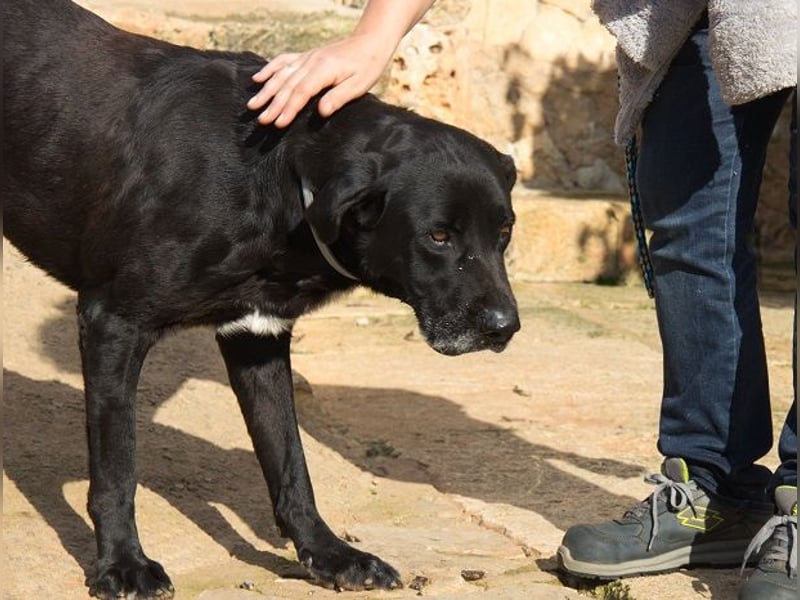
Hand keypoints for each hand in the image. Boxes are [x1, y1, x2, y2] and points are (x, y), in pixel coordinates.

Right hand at [247, 34, 394, 127]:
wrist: (369, 42)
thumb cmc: (367, 66)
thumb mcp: (358, 85)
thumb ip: (338, 98)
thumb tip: (321, 112)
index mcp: (324, 70)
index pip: (301, 92)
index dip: (289, 108)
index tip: (278, 123)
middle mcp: (311, 62)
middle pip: (287, 85)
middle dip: (273, 104)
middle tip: (261, 120)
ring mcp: (306, 57)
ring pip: (281, 74)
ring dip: (266, 90)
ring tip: (253, 105)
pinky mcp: (306, 56)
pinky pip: (283, 61)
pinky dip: (269, 69)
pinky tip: (257, 79)